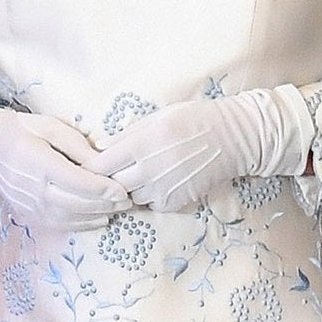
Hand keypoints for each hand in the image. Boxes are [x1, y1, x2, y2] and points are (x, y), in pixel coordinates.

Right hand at [0, 110, 128, 230]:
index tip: (122, 190)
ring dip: (96, 216)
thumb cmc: (22, 131)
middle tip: (128, 201)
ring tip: (118, 210)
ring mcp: (29, 205)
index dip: (102, 189)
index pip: (76, 181)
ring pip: (69, 218)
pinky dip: (81, 224)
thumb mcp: (50, 127)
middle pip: (76, 203)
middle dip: (105, 205)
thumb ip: (77, 145)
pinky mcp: (29, 214)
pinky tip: (98, 218)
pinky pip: (58, 225)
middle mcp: (33, 188)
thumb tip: (102, 160)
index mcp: (39, 162)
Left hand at [91, 88, 311, 214]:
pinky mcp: (175, 202)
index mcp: (142, 143)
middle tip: (110, 171)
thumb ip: (126, 134)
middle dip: (107, 179)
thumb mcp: (157, 117)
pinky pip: (150, 205)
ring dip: (127, 189)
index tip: (88, 164)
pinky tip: (156, 182)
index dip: (90, 166)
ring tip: (137, 174)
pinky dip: (148, 197)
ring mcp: (163, 189)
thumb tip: (97, 147)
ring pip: (129, 196)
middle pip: (111, 184)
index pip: (100, 165)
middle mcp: (150, 169)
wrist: (233, 138)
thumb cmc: (194, 120)